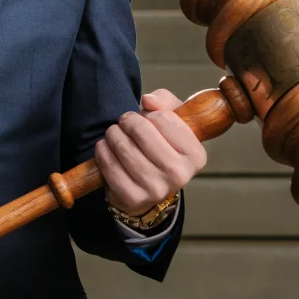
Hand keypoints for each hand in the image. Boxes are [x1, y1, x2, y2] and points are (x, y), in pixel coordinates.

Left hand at [95, 88, 206, 216]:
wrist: (150, 188)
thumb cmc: (162, 147)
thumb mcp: (172, 121)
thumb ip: (164, 102)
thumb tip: (148, 101)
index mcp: (195, 155)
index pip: (164, 118)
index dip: (149, 114)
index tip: (146, 119)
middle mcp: (179, 175)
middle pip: (141, 130)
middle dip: (127, 121)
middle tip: (125, 123)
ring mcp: (156, 189)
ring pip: (122, 146)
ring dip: (112, 135)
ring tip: (115, 135)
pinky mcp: (132, 198)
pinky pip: (109, 165)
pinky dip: (103, 151)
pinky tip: (106, 149)